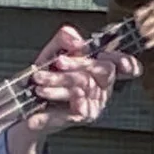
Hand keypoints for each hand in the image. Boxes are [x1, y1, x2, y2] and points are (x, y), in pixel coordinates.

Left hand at [4, 26, 128, 153]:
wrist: (28, 107)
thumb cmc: (44, 79)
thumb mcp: (53, 52)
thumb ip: (65, 38)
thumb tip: (79, 42)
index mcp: (99, 71)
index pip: (122, 65)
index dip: (124, 60)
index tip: (105, 54)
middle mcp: (103, 87)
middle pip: (104, 70)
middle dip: (78, 63)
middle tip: (57, 62)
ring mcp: (97, 102)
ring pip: (85, 83)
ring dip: (58, 79)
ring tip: (39, 79)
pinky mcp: (85, 115)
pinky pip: (76, 98)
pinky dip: (55, 93)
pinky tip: (41, 93)